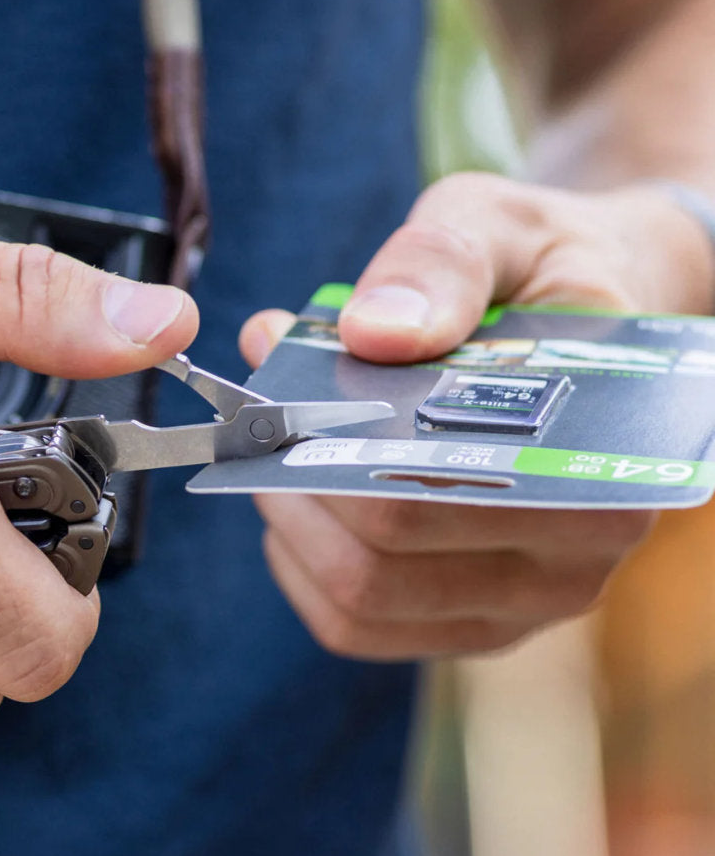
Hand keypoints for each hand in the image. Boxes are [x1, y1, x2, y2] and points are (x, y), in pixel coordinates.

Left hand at [239, 173, 713, 657]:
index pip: (426, 497)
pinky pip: (361, 626)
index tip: (273, 398)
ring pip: (361, 605)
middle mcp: (573, 561)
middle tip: (258, 423)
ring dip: (291, 530)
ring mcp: (522, 604)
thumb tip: (370, 331)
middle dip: (292, 488)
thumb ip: (441, 265)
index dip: (325, 452)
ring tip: (272, 456)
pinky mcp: (477, 620)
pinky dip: (304, 570)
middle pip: (381, 563)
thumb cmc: (541, 275)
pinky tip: (296, 508)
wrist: (586, 321)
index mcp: (596, 468)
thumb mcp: (499, 229)